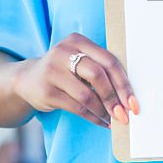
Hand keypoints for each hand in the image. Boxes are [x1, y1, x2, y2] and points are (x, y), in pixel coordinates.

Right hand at [12, 33, 137, 128]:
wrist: (28, 80)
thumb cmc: (64, 71)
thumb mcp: (79, 61)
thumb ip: (100, 69)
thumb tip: (128, 96)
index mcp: (77, 41)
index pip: (108, 60)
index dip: (123, 83)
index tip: (133, 102)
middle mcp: (63, 51)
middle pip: (97, 75)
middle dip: (114, 98)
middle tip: (125, 115)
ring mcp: (52, 71)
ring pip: (86, 95)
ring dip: (103, 111)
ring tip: (112, 120)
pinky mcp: (46, 90)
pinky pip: (76, 107)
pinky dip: (92, 117)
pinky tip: (101, 121)